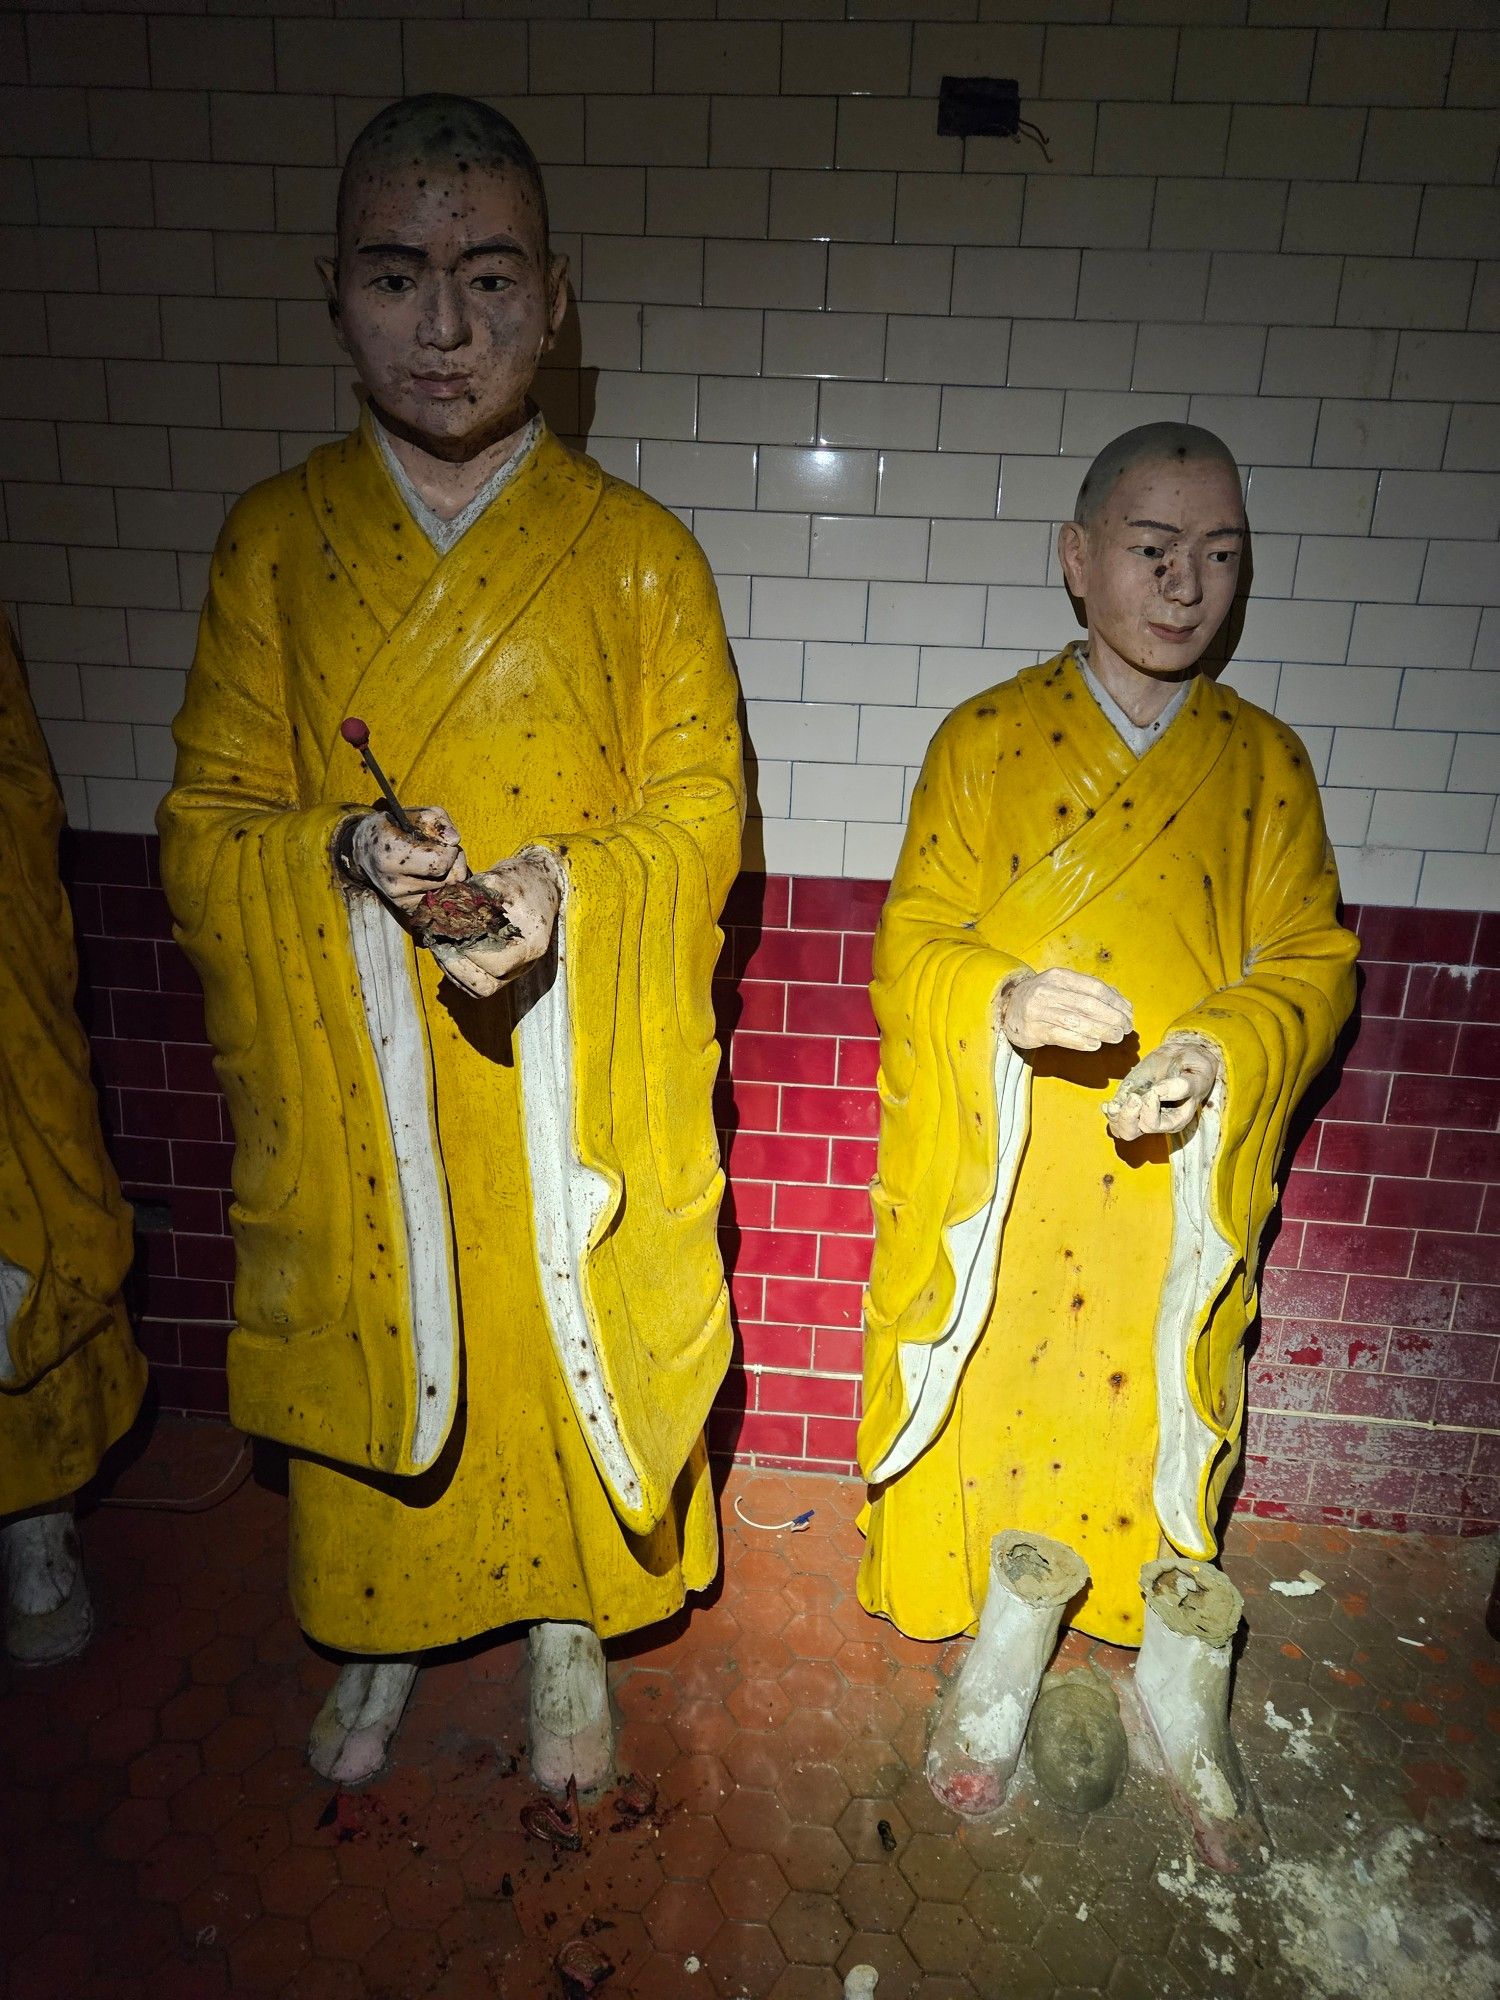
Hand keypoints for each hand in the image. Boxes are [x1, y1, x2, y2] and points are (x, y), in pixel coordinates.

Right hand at [350, 807, 467, 913]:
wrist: (363, 854)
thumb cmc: (390, 829)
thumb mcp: (409, 814)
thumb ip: (435, 820)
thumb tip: (454, 839)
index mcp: (391, 855)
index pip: (440, 863)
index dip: (450, 850)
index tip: (444, 843)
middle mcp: (395, 883)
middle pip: (449, 879)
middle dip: (455, 862)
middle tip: (444, 852)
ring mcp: (401, 900)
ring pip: (448, 890)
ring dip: (450, 874)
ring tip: (435, 862)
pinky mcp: (407, 909)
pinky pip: (441, 900)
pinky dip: (442, 887)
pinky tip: (431, 876)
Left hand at [431, 848, 562, 998]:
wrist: (541, 882)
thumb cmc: (522, 880)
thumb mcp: (498, 880)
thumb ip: (471, 895)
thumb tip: (438, 908)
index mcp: (531, 943)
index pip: (496, 965)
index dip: (469, 954)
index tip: (450, 936)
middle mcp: (527, 962)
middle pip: (486, 984)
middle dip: (456, 966)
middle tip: (438, 943)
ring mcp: (518, 968)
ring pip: (482, 988)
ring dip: (457, 972)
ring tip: (442, 948)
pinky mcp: (508, 967)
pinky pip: (483, 982)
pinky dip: (463, 972)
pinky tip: (453, 951)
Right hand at [995, 968, 1133, 1052]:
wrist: (1007, 1009)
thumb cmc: (1042, 998)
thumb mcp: (1062, 986)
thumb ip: (1088, 991)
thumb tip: (1120, 1002)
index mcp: (1060, 976)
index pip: (1095, 987)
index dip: (1116, 1001)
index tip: (1129, 1013)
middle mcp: (1048, 991)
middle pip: (1088, 1005)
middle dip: (1112, 1017)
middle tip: (1126, 1027)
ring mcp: (1038, 1010)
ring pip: (1076, 1021)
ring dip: (1101, 1031)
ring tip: (1116, 1037)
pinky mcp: (1033, 1030)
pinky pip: (1061, 1036)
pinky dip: (1081, 1042)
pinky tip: (1094, 1044)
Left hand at [1103, 1036, 1219, 1140]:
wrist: (1184, 1057)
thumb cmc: (1194, 1069)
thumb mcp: (1195, 1075)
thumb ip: (1182, 1086)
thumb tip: (1159, 1091)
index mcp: (1174, 1119)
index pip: (1153, 1125)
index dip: (1149, 1109)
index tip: (1154, 1090)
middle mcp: (1155, 1121)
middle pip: (1131, 1132)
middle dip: (1128, 1115)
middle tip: (1135, 1096)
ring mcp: (1140, 1113)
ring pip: (1119, 1128)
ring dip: (1115, 1115)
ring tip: (1116, 1102)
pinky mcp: (1129, 1103)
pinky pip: (1114, 1118)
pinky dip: (1109, 1111)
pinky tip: (1109, 1103)